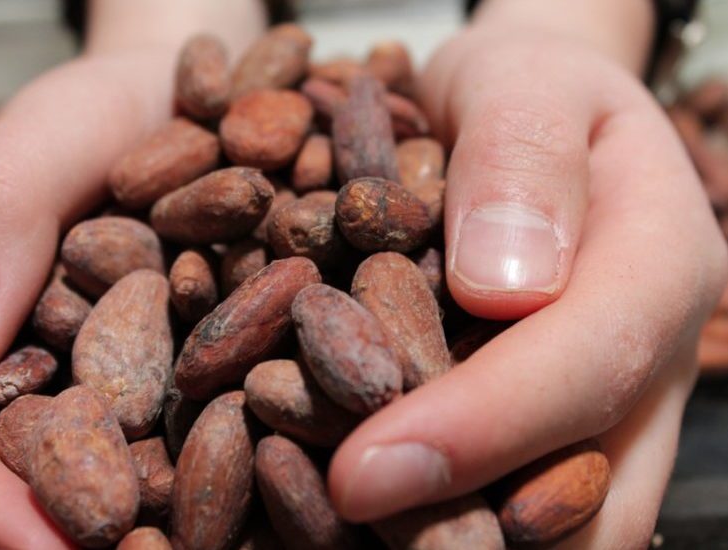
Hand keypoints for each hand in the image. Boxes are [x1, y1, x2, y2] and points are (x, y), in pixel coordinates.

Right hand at [0, 2, 265, 545]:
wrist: (193, 107)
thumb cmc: (116, 111)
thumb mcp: (57, 134)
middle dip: (38, 538)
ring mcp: (59, 391)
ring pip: (51, 488)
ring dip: (107, 534)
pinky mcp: (135, 398)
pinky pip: (137, 463)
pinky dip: (162, 500)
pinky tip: (218, 527)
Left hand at [327, 25, 727, 547]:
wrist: (525, 114)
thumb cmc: (522, 91)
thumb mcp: (523, 84)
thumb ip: (520, 161)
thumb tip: (502, 289)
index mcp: (659, 266)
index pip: (586, 369)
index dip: (479, 432)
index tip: (360, 476)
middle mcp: (647, 358)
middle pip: (591, 492)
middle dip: (468, 528)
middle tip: (346, 525)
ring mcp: (607, 404)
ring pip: (561, 525)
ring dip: (455, 540)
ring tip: (345, 529)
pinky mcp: (553, 425)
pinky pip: (514, 502)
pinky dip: (441, 518)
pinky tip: (364, 505)